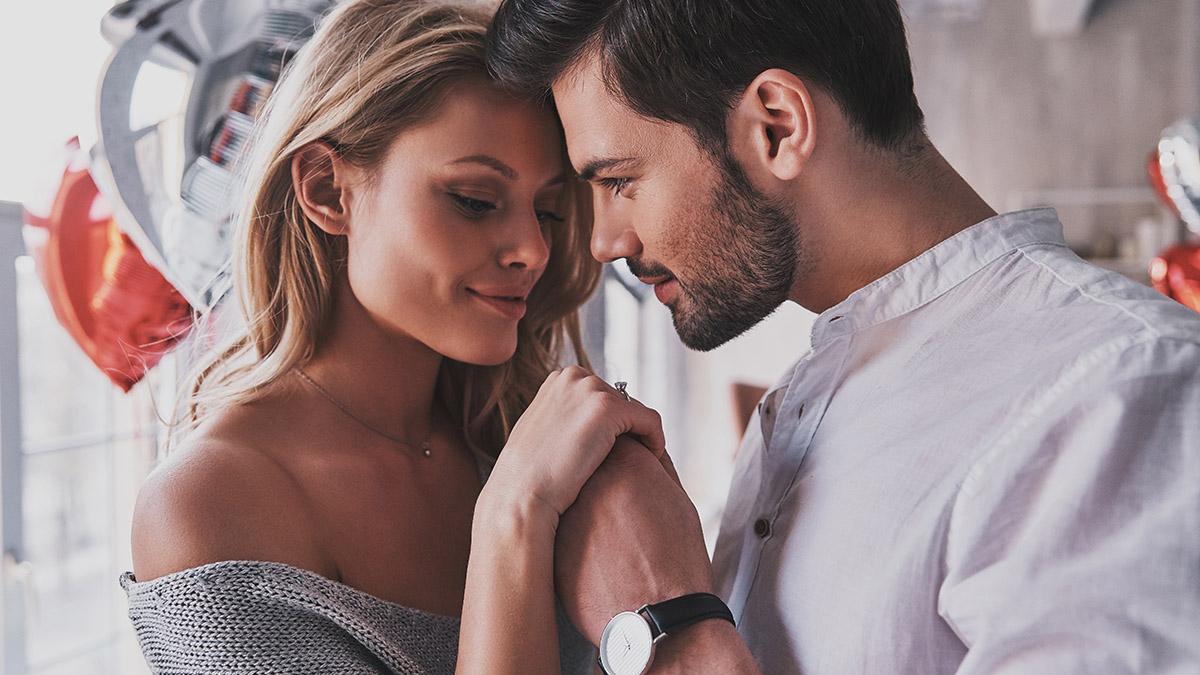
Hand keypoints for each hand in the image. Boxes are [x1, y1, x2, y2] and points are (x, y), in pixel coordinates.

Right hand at [483, 367, 666, 521]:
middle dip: (627, 428)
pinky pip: (650, 421)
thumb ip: (564, 417)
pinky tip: (653, 460)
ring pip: (637, 411)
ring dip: (641, 435)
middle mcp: (574, 376)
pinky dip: (656, 440)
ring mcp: (590, 389)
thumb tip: (583, 423)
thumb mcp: (543, 432)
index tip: (616, 449)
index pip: (603, 394)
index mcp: (559, 378)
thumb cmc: (529, 476)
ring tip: (641, 461)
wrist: (520, 495)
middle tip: (632, 457)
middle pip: (622, 400)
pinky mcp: (608, 408)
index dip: (613, 424)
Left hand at [554, 437, 713, 642]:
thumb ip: (658, 466)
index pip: (618, 439)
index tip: (638, 480)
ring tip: (616, 535)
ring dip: (589, 505)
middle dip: (604, 478)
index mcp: (627, 464)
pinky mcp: (554, 541)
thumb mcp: (680, 501)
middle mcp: (592, 481)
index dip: (630, 459)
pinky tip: (601, 555)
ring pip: (574, 495)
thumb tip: (646, 450)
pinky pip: (563, 525)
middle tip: (626, 508)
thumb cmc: (678, 562)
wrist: (660, 619)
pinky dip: (579, 534)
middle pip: (591, 464)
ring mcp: (568, 510)